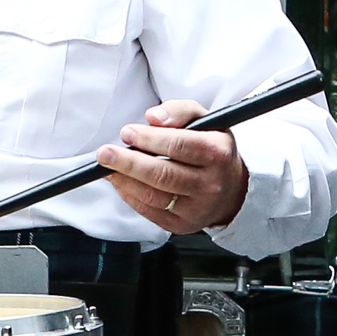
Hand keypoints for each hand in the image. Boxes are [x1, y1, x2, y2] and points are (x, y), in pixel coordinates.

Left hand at [98, 101, 249, 233]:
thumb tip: (153, 118)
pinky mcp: (182, 224)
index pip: (179, 146)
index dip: (149, 139)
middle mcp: (210, 184)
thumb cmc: (212, 150)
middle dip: (129, 163)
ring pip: (153, 195)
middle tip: (105, 153)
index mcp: (218, 154)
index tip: (127, 132)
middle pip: (163, 174)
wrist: (231, 191)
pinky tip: (121, 182)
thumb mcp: (205, 121)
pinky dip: (130, 196)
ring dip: (124, 180)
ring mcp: (196, 208)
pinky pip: (149, 211)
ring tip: (107, 168)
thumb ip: (179, 111)